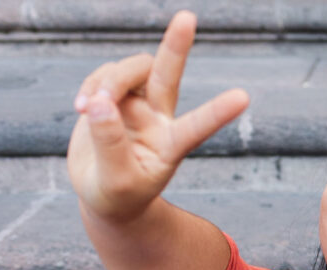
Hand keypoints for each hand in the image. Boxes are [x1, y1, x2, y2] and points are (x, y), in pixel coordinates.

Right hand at [66, 10, 248, 222]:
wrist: (103, 192)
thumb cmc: (117, 194)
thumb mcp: (115, 181)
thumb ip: (109, 144)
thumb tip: (100, 102)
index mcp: (172, 145)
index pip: (198, 127)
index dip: (217, 112)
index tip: (244, 97)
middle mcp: (161, 119)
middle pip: (168, 75)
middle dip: (176, 46)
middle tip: (188, 16)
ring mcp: (139, 104)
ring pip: (129, 71)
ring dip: (107, 82)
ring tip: (86, 109)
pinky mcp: (116, 95)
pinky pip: (104, 75)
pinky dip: (91, 86)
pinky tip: (82, 108)